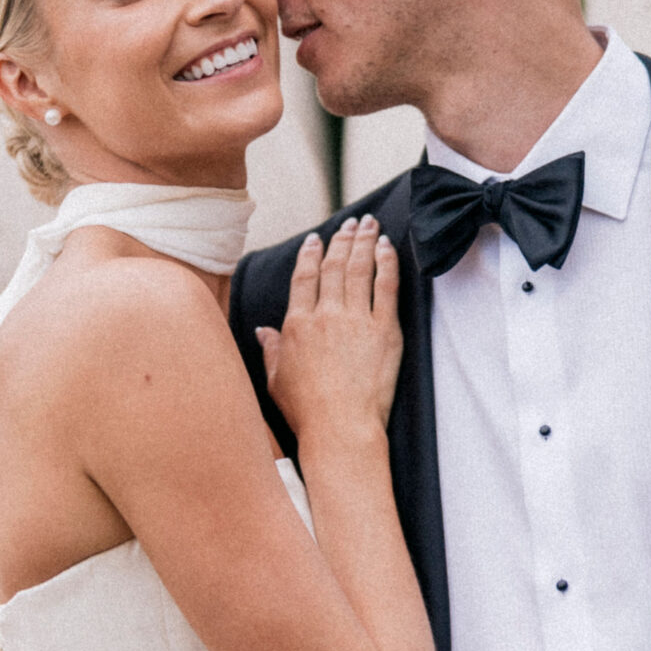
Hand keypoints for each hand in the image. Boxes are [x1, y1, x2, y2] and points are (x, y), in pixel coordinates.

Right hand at [257, 215, 401, 443]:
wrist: (340, 428)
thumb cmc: (307, 412)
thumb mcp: (276, 380)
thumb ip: (271, 350)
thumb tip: (262, 331)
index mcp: (297, 325)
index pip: (304, 276)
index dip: (311, 253)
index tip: (317, 239)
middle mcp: (325, 315)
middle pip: (335, 266)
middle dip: (344, 238)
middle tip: (353, 221)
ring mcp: (356, 320)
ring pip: (360, 268)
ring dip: (365, 242)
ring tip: (371, 225)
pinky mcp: (384, 331)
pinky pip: (387, 287)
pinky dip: (388, 263)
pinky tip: (388, 247)